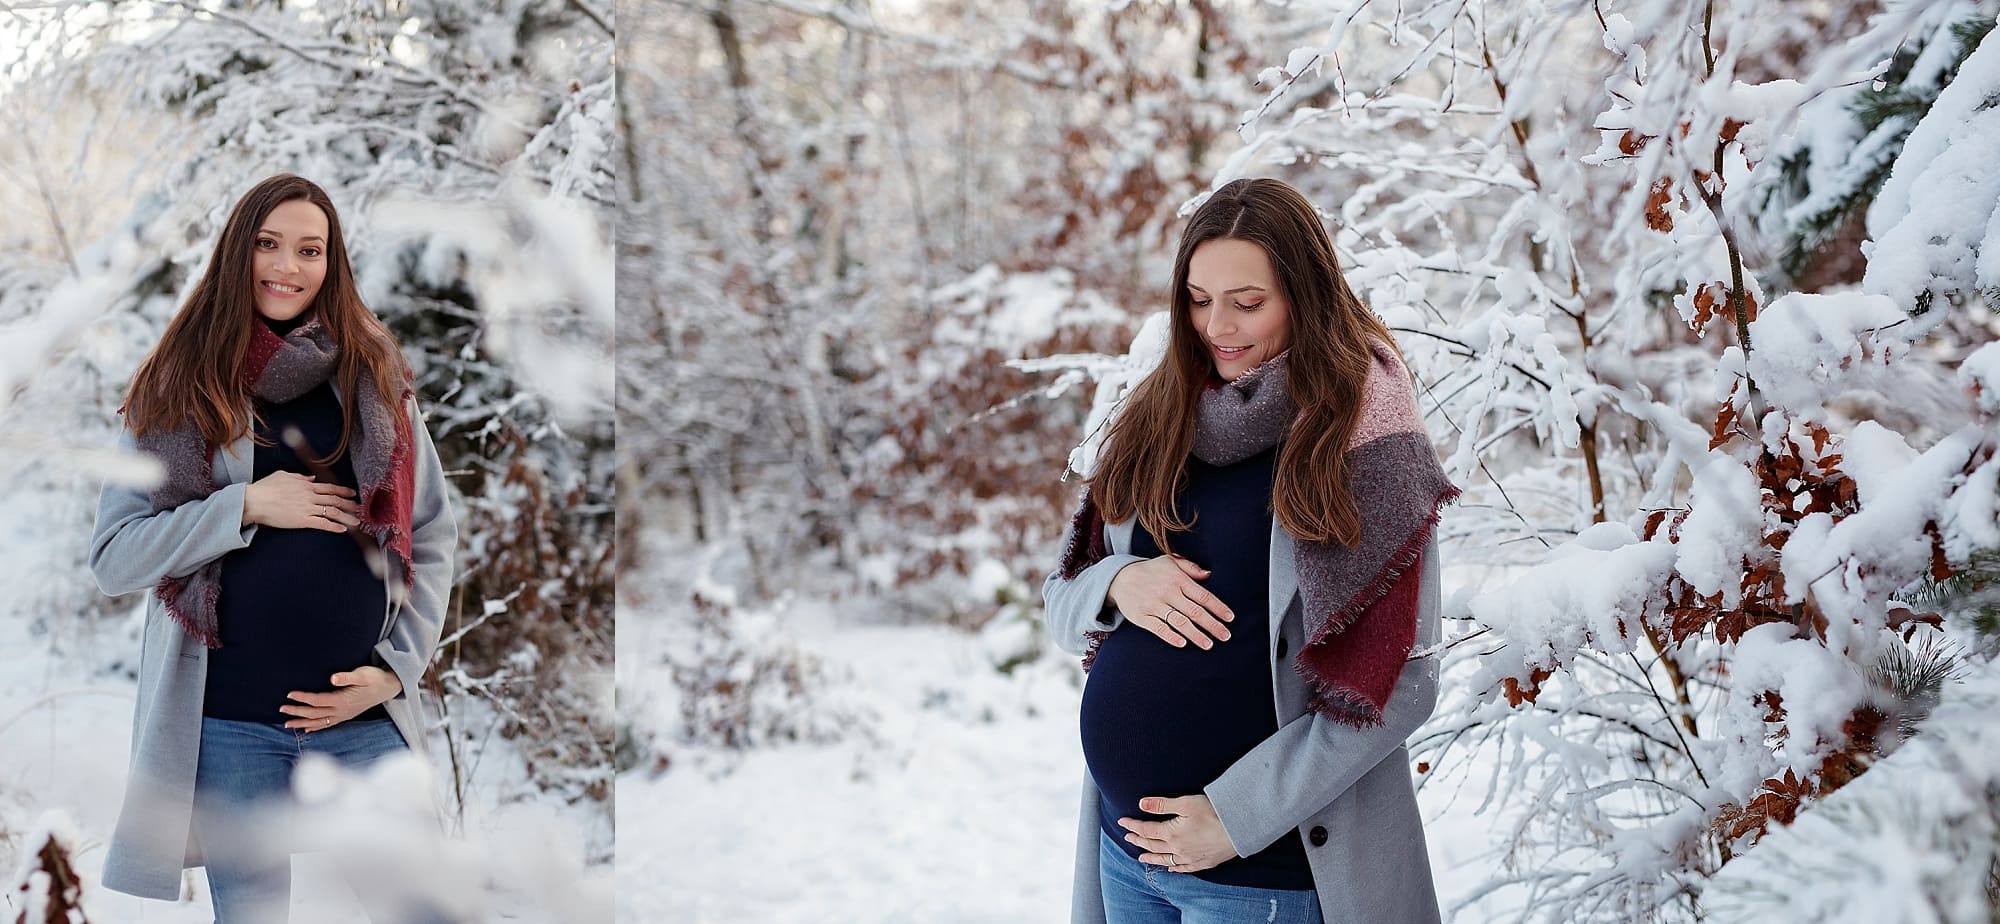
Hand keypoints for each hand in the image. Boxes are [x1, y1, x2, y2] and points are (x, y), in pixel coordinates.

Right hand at [244, 471, 360, 531]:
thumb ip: (299, 477)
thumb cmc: (264, 488)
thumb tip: (311, 478)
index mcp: (306, 485)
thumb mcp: (283, 476)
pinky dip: (333, 527)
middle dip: (349, 504)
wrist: (253, 501)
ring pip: (332, 512)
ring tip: (356, 522)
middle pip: (334, 500)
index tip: (353, 493)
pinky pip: (322, 524)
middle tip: (360, 509)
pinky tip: (342, 530)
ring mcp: (307, 508)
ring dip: (346, 517)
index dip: (343, 490)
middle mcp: (309, 496)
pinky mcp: (302, 520)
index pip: (330, 487)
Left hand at [281, 666, 401, 731]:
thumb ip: (347, 677)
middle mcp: (341, 710)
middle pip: (314, 713)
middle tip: (281, 709)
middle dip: (297, 712)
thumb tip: (332, 678)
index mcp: (342, 700)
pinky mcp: (346, 715)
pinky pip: (328, 724)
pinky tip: (307, 729)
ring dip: (302, 722)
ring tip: (287, 724)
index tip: (289, 694)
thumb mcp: (363, 674)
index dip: (303, 698)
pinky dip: (316, 727)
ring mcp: (343, 715)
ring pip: (318, 722)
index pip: (317, 700)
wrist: (388, 687)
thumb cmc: (375, 678)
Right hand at [1106, 554, 1233, 648]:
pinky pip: (1158, 628)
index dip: (1218, 608)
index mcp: (1177, 579)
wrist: (1119, 578)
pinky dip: (1170, 636)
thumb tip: (1209, 574)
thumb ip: (1190, 568)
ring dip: (1195, 634)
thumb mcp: (1170, 562)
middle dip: (1212, 625)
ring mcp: (1154, 605)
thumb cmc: (1150, 571)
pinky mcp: (1142, 616)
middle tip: (1226, 636)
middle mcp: (1167, 592)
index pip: (1203, 596)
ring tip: (1209, 644)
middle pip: (1194, 611)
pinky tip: (1182, 643)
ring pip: (1179, 622)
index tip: (1230, 618)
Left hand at [1117, 795, 1238, 872]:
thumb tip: (1141, 803)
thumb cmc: (1214, 812)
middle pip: (1153, 845)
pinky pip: (1184, 869)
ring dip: (1152, 857)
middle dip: (1138, 840)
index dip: (1132, 825)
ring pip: (1165, 860)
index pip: (1146, 830)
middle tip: (1128, 837)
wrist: (1239, 829)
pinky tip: (1171, 869)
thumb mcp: (1186, 803)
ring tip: (1141, 857)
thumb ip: (1162, 804)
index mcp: (1171, 834)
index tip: (1122, 822)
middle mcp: (1177, 849)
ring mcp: (1190, 858)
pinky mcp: (1203, 862)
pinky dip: (1174, 869)